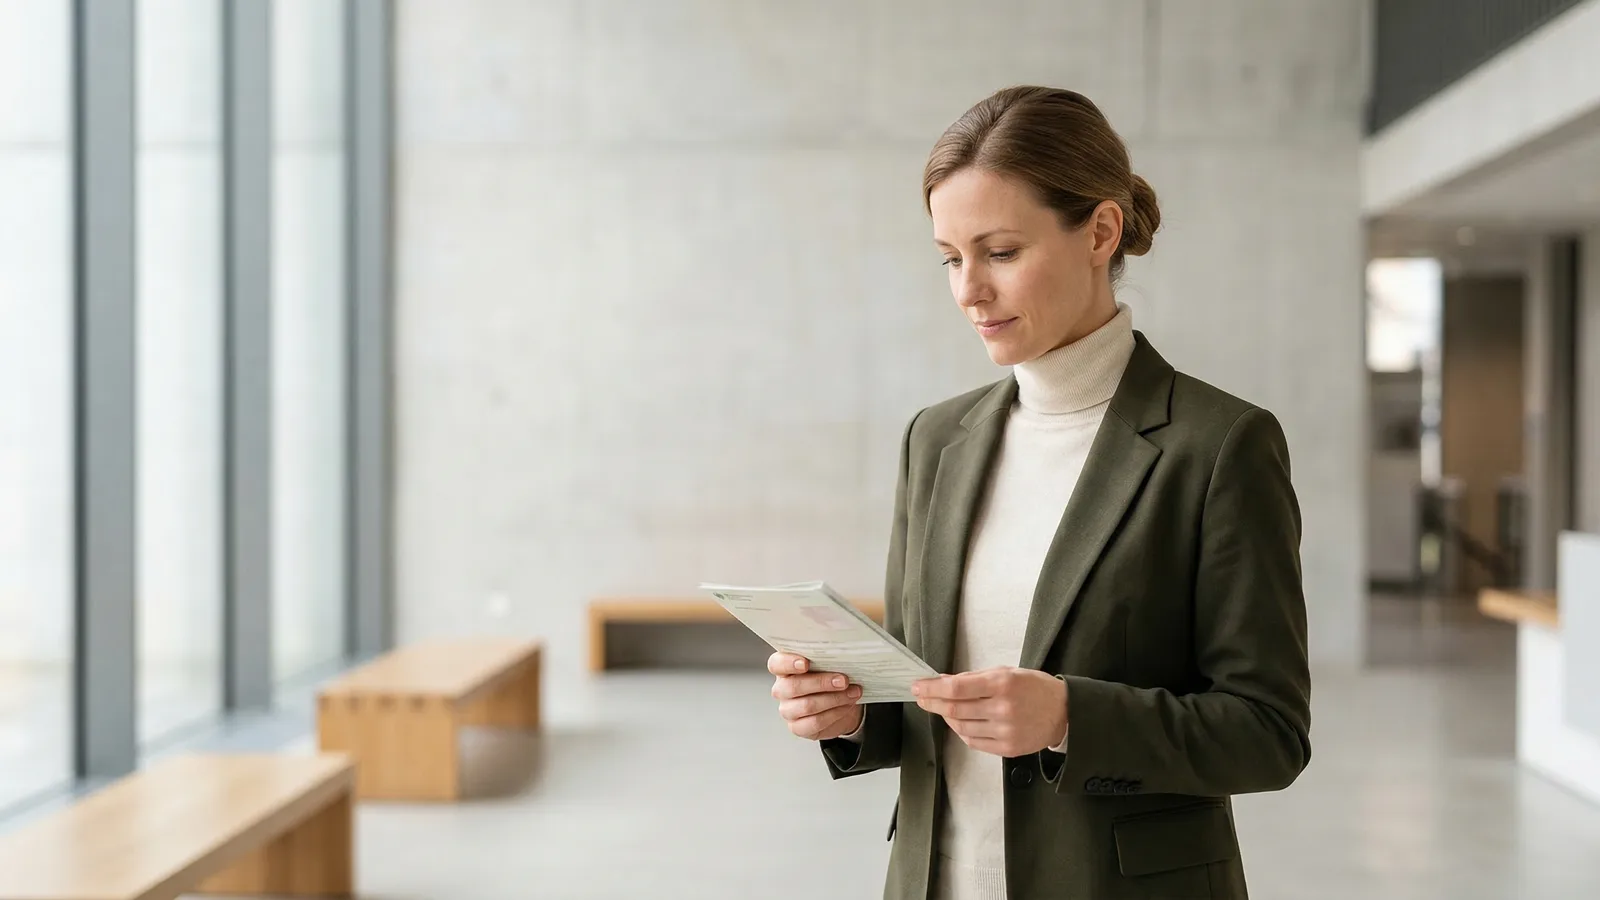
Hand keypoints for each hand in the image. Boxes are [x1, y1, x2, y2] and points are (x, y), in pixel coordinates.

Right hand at [768, 652, 863, 739]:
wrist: (841, 704)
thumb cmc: (830, 679)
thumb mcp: (828, 664)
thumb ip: (826, 658)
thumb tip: (842, 652)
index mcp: (784, 669)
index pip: (776, 664)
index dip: (788, 663)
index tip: (805, 663)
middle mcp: (782, 689)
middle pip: (793, 686)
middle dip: (821, 682)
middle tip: (843, 680)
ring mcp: (788, 710)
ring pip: (807, 706)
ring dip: (834, 699)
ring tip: (853, 693)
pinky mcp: (797, 727)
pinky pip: (815, 722)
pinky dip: (835, 713)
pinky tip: (847, 706)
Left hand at [912, 667, 1066, 756]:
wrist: (1063, 713)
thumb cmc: (1033, 688)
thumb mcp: (1006, 672)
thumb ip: (974, 678)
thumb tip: (943, 681)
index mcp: (1002, 684)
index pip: (956, 688)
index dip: (932, 688)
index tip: (918, 687)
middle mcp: (1002, 709)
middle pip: (954, 709)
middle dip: (932, 703)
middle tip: (921, 698)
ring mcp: (1005, 731)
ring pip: (961, 727)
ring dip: (947, 716)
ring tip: (943, 708)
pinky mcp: (1007, 749)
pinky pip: (973, 741)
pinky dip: (961, 731)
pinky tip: (959, 722)